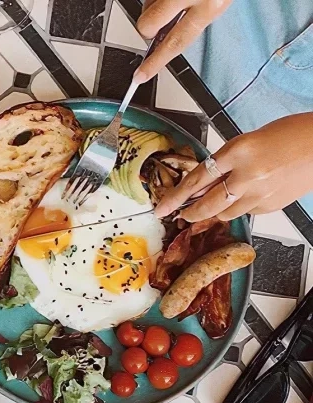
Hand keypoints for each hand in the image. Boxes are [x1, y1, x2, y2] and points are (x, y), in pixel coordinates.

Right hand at [134, 0, 231, 82]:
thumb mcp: (218, 0)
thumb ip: (195, 16)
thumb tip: (168, 31)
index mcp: (211, 6)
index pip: (177, 42)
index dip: (156, 62)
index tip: (141, 75)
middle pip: (148, 24)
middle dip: (147, 27)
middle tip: (155, 23)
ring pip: (147, 4)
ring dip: (154, 2)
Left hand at [155, 112, 312, 220]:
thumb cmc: (292, 134)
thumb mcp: (248, 139)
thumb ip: (225, 160)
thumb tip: (204, 180)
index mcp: (238, 150)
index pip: (196, 179)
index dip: (175, 196)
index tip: (162, 206)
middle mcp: (248, 174)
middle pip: (207, 204)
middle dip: (189, 213)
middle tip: (180, 215)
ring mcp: (261, 193)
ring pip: (225, 213)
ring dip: (213, 213)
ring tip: (209, 207)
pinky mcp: (272, 205)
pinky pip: (247, 213)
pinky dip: (239, 208)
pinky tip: (242, 199)